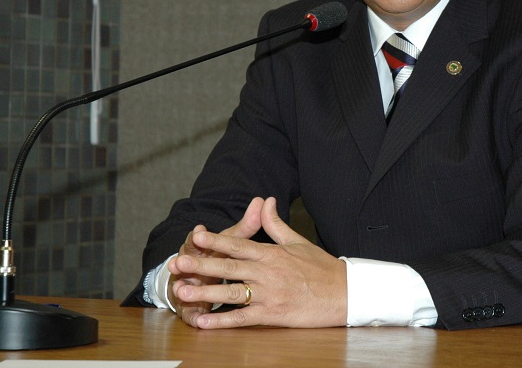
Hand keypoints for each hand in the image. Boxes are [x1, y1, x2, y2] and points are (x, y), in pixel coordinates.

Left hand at [170, 197, 347, 328]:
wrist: (344, 292)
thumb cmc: (321, 267)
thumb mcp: (297, 241)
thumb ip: (275, 224)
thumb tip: (266, 201)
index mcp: (272, 253)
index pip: (239, 245)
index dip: (216, 240)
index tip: (196, 236)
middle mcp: (268, 272)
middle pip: (228, 268)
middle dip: (201, 264)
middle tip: (177, 263)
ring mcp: (270, 294)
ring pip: (231, 293)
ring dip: (204, 292)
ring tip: (181, 291)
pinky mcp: (273, 315)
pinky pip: (243, 319)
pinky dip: (222, 320)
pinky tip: (203, 321)